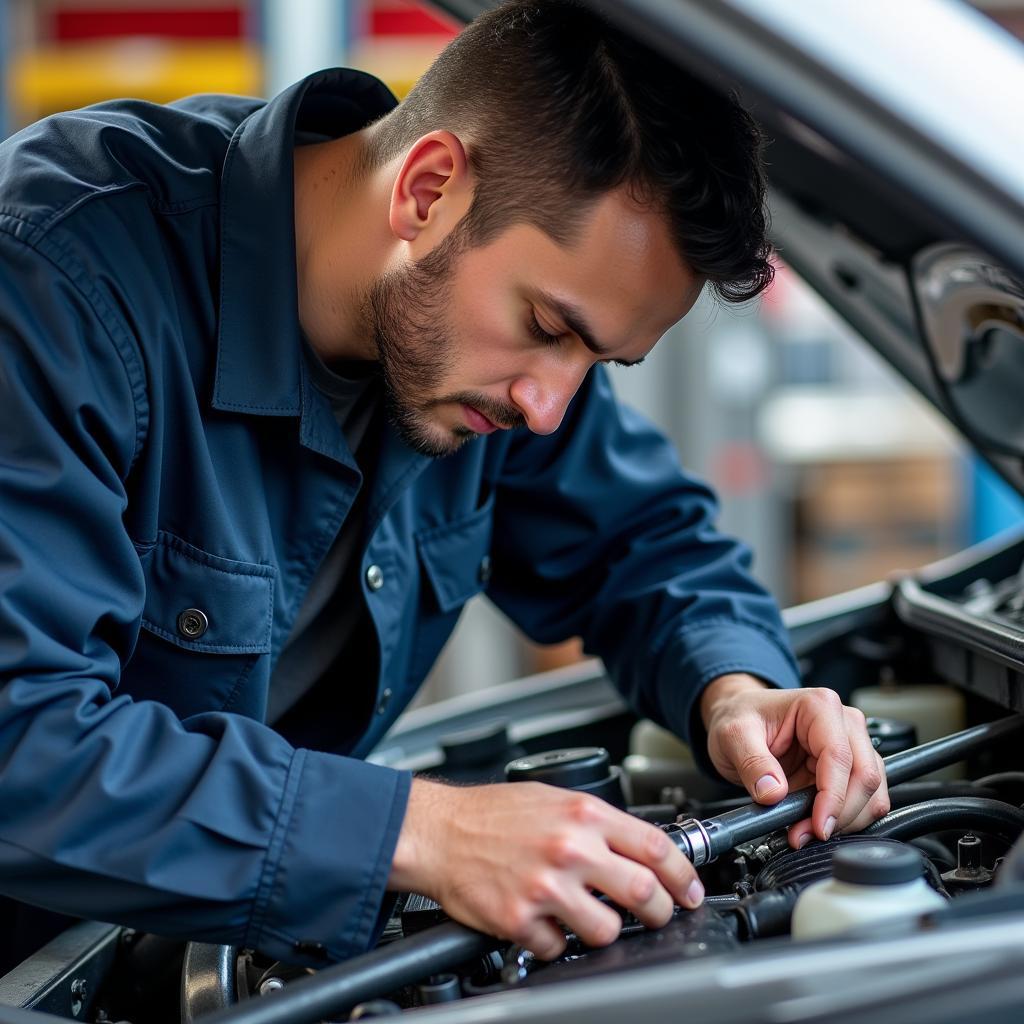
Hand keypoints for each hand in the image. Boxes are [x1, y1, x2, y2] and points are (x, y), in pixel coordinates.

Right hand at [388, 777, 703, 958]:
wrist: (439, 830)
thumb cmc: (493, 813)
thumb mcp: (553, 799)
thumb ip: (596, 822)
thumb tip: (639, 847)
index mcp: (583, 815)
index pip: (655, 847)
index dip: (683, 875)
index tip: (690, 890)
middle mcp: (570, 849)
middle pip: (644, 893)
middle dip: (661, 912)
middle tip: (658, 916)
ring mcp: (545, 887)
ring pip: (607, 930)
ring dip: (606, 931)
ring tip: (591, 919)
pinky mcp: (519, 919)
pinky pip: (558, 948)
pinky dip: (556, 942)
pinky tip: (545, 922)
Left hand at [700, 673, 889, 848]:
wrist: (738, 714)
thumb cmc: (740, 715)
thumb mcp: (733, 734)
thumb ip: (752, 763)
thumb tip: (773, 792)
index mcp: (820, 706)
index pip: (839, 756)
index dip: (833, 797)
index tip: (819, 826)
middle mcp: (844, 722)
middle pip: (865, 776)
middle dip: (840, 814)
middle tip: (805, 834)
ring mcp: (851, 745)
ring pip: (872, 792)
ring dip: (845, 820)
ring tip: (805, 831)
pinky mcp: (849, 767)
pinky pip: (864, 800)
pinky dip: (846, 819)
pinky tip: (817, 824)